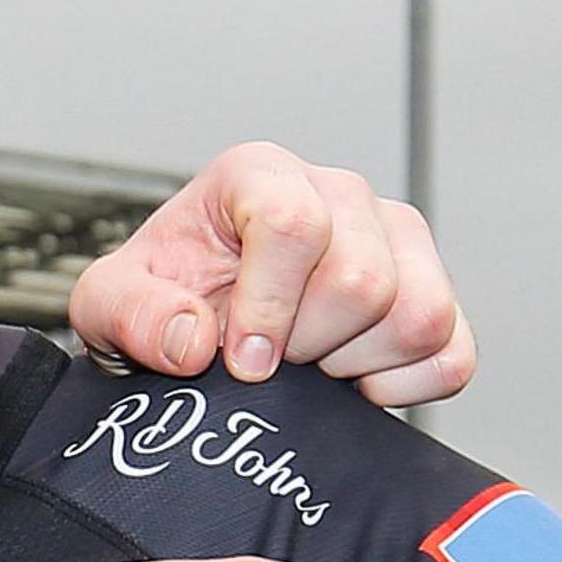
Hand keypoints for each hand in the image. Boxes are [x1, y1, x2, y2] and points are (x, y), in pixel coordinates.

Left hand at [66, 143, 472, 405]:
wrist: (197, 327)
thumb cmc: (161, 299)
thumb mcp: (107, 305)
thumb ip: (130, 315)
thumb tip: (193, 341)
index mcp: (260, 175)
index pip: (295, 224)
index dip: (268, 306)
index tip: (240, 357)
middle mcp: (339, 194)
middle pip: (361, 279)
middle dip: (306, 343)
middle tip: (269, 358)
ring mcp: (399, 241)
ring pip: (417, 315)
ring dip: (353, 363)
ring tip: (306, 361)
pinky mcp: (439, 295)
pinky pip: (453, 354)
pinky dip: (402, 387)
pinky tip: (349, 380)